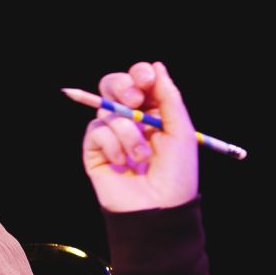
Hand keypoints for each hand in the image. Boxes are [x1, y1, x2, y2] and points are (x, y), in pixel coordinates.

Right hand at [81, 61, 198, 212]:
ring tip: (141, 157)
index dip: (139, 74)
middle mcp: (129, 119)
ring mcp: (110, 135)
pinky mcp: (94, 151)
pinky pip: (96, 132)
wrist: (158, 208)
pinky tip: (122, 164)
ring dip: (128, 133)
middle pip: (113, 85)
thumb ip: (168, 97)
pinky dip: (113, 146)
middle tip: (134, 100)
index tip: (145, 80)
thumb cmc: (177, 173)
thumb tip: (156, 66)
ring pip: (107, 111)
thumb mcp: (180, 130)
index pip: (139, 81)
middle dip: (122, 87)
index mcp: (153, 111)